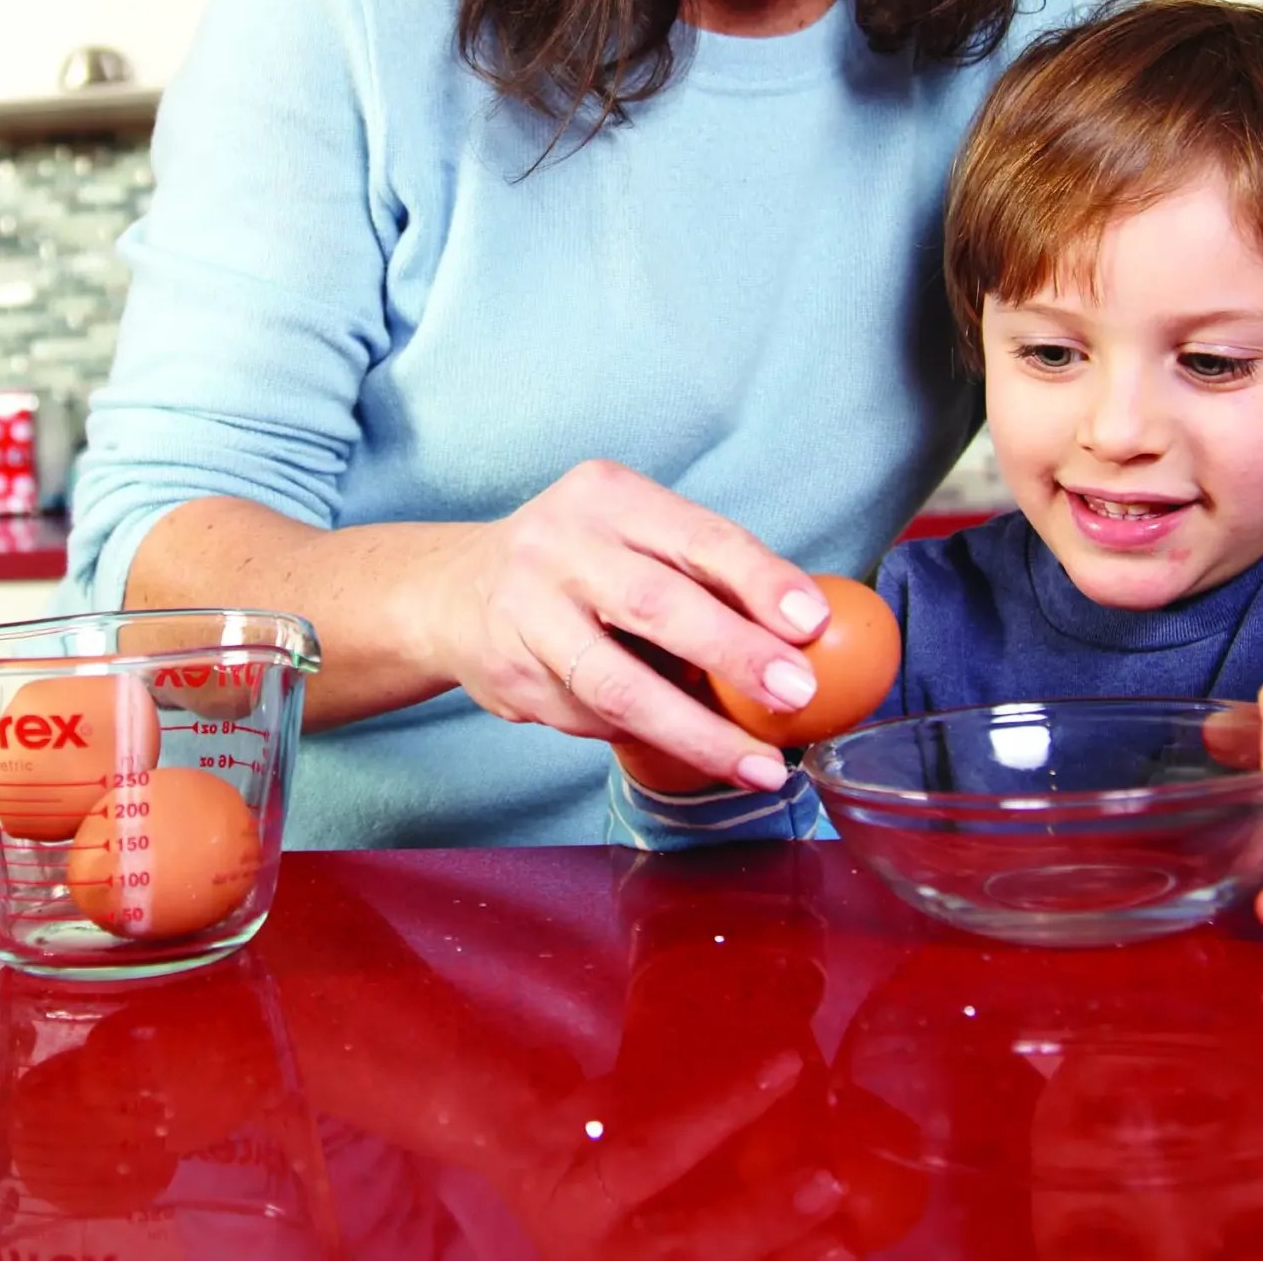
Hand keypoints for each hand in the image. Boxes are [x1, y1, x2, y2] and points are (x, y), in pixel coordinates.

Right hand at [433, 460, 833, 790]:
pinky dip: (646, 736)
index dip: (760, 580)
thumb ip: (702, 574)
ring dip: (699, 732)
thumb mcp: (632, 536)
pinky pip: (592, 718)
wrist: (451, 593)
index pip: (699, 536)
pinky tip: (680, 742)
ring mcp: (527, 611)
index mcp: (610, 497)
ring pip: (621, 686)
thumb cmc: (578, 564)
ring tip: (760, 765)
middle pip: (658, 606)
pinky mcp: (510, 675)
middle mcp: (561, 545)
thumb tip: (804, 638)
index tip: (811, 623)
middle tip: (797, 695)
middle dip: (736, 655)